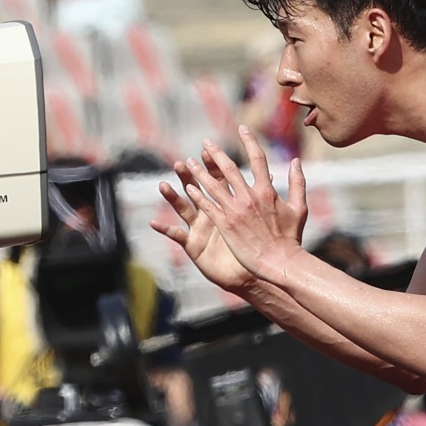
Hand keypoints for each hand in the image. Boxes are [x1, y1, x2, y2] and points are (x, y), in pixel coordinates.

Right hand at [150, 154, 254, 292]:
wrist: (248, 274)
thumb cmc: (254, 246)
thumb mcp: (259, 218)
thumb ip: (261, 196)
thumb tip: (271, 174)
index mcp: (224, 205)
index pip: (217, 180)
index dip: (211, 166)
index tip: (206, 151)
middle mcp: (208, 213)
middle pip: (196, 190)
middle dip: (188, 176)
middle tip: (181, 163)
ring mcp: (199, 228)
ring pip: (183, 208)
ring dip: (172, 197)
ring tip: (163, 186)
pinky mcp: (192, 244)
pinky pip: (176, 235)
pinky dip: (165, 229)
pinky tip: (153, 223)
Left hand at [182, 127, 308, 281]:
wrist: (279, 261)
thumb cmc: (291, 237)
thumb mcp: (299, 208)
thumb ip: (297, 182)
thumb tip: (296, 161)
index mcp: (267, 191)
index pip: (258, 158)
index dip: (249, 141)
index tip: (241, 128)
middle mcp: (249, 197)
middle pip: (229, 168)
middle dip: (216, 153)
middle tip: (205, 142)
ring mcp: (235, 211)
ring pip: (213, 186)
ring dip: (200, 172)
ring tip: (188, 162)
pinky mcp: (225, 225)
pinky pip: (208, 206)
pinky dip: (198, 195)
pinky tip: (188, 188)